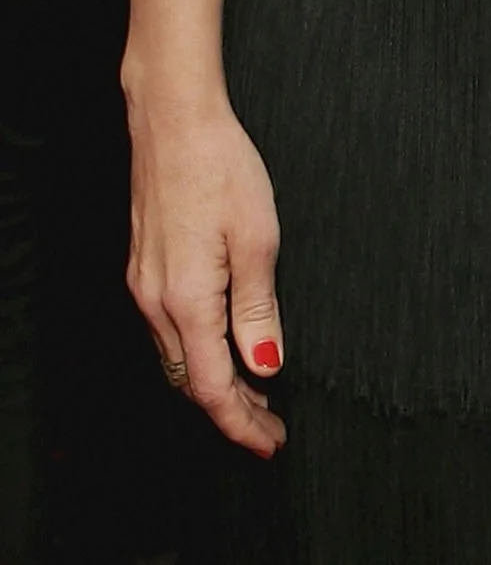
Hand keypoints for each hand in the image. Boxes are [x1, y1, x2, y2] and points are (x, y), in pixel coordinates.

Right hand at [124, 89, 285, 455]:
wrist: (173, 120)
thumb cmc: (221, 167)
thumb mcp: (258, 239)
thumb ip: (259, 310)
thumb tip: (266, 366)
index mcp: (187, 300)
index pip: (212, 387)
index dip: (242, 423)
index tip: (271, 443)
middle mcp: (156, 302)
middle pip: (190, 382)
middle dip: (232, 410)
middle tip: (272, 426)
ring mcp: (145, 286)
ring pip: (176, 359)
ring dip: (214, 382)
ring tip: (258, 392)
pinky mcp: (144, 269)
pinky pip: (169, 331)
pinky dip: (198, 352)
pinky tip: (224, 346)